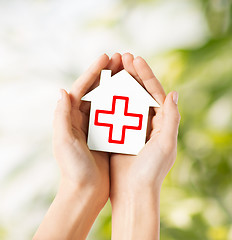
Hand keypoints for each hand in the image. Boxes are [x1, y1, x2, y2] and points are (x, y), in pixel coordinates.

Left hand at [34, 54, 121, 239]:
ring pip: (107, 100)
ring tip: (128, 71)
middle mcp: (83, 119)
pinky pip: (116, 114)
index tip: (105, 57)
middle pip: (95, 90)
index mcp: (71, 118)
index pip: (81, 88)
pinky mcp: (107, 135)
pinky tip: (134, 95)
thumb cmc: (73, 169)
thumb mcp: (63, 142)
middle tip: (119, 58)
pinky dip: (124, 103)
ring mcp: (96, 126)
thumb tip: (62, 91)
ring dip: (117, 85)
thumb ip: (61, 116)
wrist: (86, 191)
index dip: (93, 72)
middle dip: (107, 73)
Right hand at [109, 53, 179, 239]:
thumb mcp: (166, 144)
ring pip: (125, 99)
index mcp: (161, 122)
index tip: (135, 59)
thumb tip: (173, 93)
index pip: (154, 92)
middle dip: (132, 74)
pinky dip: (109, 100)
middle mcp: (147, 122)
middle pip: (140, 92)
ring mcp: (132, 126)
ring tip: (112, 67)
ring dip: (119, 83)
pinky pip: (114, 112)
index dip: (146, 75)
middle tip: (122, 57)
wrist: (134, 191)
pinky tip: (102, 89)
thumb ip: (172, 118)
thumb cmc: (151, 170)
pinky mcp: (118, 133)